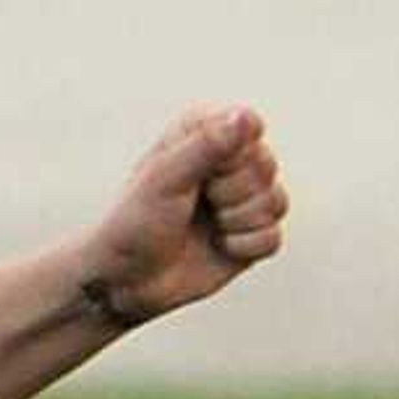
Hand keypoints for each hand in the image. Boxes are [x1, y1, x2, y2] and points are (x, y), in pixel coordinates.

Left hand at [78, 106, 289, 327]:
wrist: (122, 281)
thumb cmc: (134, 223)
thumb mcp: (165, 179)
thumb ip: (206, 146)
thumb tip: (245, 117)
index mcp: (204, 132)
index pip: (248, 128)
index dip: (227, 159)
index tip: (193, 177)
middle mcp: (228, 159)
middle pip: (267, 167)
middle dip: (230, 194)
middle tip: (193, 206)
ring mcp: (242, 198)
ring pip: (276, 202)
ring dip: (237, 222)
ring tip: (205, 227)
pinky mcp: (250, 233)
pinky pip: (273, 236)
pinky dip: (245, 247)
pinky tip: (218, 247)